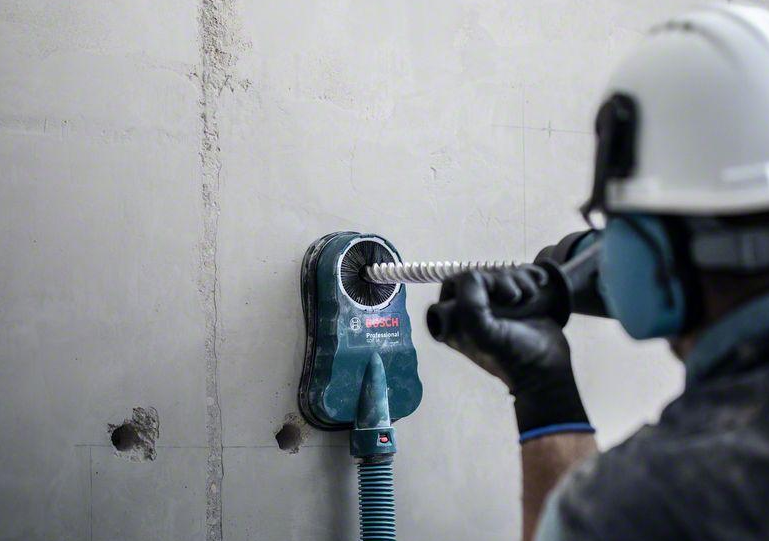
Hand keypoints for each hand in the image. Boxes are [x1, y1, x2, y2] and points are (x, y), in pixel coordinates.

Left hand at [429, 266, 590, 435]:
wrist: (547, 369)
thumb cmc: (511, 355)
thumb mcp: (481, 332)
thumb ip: (468, 304)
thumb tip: (475, 276)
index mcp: (454, 320)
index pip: (453, 284)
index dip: (470, 282)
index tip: (487, 295)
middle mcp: (473, 312)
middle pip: (481, 274)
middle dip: (500, 279)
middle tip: (514, 298)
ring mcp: (497, 306)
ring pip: (502, 273)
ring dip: (519, 279)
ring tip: (528, 297)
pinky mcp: (518, 301)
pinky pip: (520, 274)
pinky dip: (530, 275)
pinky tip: (538, 286)